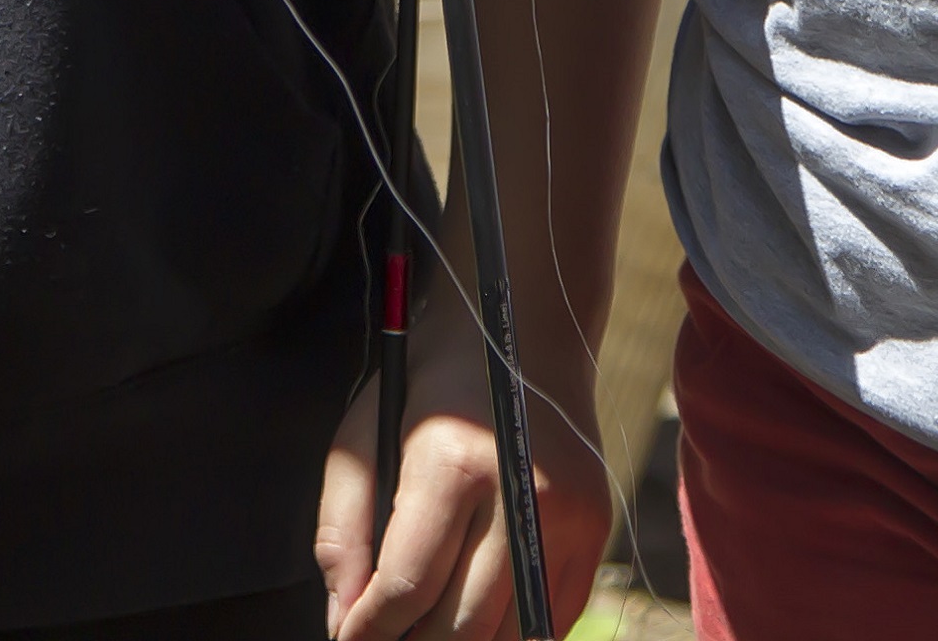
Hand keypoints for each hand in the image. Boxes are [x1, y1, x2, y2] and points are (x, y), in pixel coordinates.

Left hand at [315, 282, 610, 638]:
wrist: (520, 327)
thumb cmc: (427, 381)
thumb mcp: (364, 430)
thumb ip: (343, 525)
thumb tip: (343, 617)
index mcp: (451, 461)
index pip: (407, 583)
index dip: (370, 629)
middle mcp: (520, 495)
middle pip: (463, 625)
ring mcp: (568, 520)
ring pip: (512, 636)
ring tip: (420, 636)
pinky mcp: (595, 535)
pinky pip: (551, 621)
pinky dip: (509, 637)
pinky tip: (470, 625)